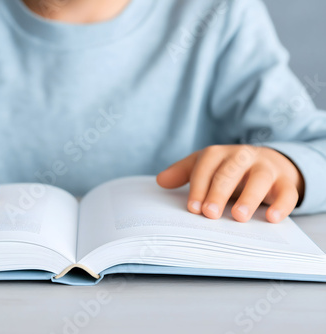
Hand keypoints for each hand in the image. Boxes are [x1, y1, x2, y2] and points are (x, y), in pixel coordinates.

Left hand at [156, 145, 304, 222]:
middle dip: (218, 193)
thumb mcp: (206, 167)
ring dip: (249, 197)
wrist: (269, 162)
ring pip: (259, 179)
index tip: (192, 208)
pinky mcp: (286, 182)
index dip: (198, 187)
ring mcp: (266, 168)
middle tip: (209, 214)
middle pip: (230, 172)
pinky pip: (287, 192)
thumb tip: (160, 181)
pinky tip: (271, 218)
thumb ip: (183, 173)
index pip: (206, 168)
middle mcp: (243, 157)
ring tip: (238, 217)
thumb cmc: (229, 170)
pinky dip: (281, 205)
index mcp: (219, 154)